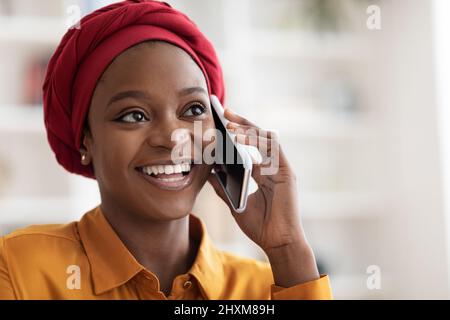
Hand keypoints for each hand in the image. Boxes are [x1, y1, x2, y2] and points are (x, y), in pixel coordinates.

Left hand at [208, 108, 304, 250]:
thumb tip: (207, 171)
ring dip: (248, 128)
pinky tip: (240, 136)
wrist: (276, 242)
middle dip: (241, 123)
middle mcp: (272, 167)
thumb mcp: (234, 202)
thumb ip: (223, 186)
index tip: (220, 121)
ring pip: (266, 139)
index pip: (249, 145)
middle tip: (224, 111)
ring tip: (228, 123)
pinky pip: (272, 149)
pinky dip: (256, 140)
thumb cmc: (259, 225)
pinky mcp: (286, 172)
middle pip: (258, 137)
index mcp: (262, 172)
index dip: (237, 131)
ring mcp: (280, 168)